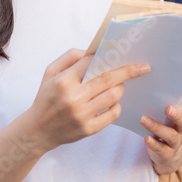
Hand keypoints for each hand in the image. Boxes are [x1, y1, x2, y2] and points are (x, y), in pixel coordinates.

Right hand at [24, 48, 150, 153]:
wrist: (38, 130)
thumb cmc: (45, 97)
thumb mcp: (50, 72)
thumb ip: (69, 57)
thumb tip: (92, 51)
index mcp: (63, 80)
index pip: (92, 63)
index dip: (107, 57)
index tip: (123, 53)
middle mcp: (73, 97)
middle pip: (109, 79)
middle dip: (129, 71)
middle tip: (143, 67)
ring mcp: (82, 115)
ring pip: (114, 96)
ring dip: (121, 88)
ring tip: (119, 85)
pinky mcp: (89, 129)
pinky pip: (112, 114)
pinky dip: (116, 105)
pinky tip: (112, 102)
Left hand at [141, 86, 181, 175]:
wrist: (167, 153)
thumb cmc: (164, 123)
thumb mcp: (166, 109)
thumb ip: (163, 94)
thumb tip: (154, 70)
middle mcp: (181, 127)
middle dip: (176, 114)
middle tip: (168, 108)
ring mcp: (175, 141)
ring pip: (170, 135)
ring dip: (157, 127)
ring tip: (144, 119)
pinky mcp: (166, 153)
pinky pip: (161, 149)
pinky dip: (153, 143)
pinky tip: (146, 138)